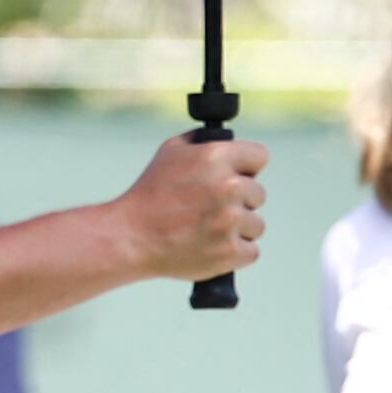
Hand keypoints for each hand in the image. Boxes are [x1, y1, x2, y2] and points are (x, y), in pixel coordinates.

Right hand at [117, 128, 267, 285]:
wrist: (131, 237)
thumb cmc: (149, 194)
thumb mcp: (171, 152)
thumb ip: (203, 143)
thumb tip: (225, 140)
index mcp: (216, 157)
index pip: (260, 157)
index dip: (247, 168)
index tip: (237, 177)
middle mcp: (228, 187)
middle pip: (258, 194)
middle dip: (240, 201)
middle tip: (211, 208)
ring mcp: (230, 221)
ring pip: (256, 224)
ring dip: (238, 229)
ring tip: (209, 229)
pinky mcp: (230, 252)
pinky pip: (251, 251)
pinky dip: (235, 253)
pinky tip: (212, 246)